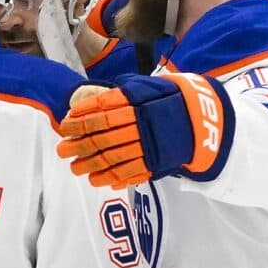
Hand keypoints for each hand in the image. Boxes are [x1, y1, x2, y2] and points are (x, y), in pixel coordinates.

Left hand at [56, 73, 231, 188]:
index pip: (102, 109)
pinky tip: (95, 179)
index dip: (81, 117)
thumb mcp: (149, 88)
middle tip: (62, 150)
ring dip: (89, 164)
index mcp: (138, 102)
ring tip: (74, 168)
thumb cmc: (170, 101)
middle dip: (79, 144)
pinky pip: (129, 172)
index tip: (65, 123)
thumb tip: (92, 96)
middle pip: (103, 135)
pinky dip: (110, 177)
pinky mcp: (156, 162)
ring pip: (112, 156)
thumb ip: (123, 92)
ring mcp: (149, 144)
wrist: (205, 119)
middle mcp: (141, 123)